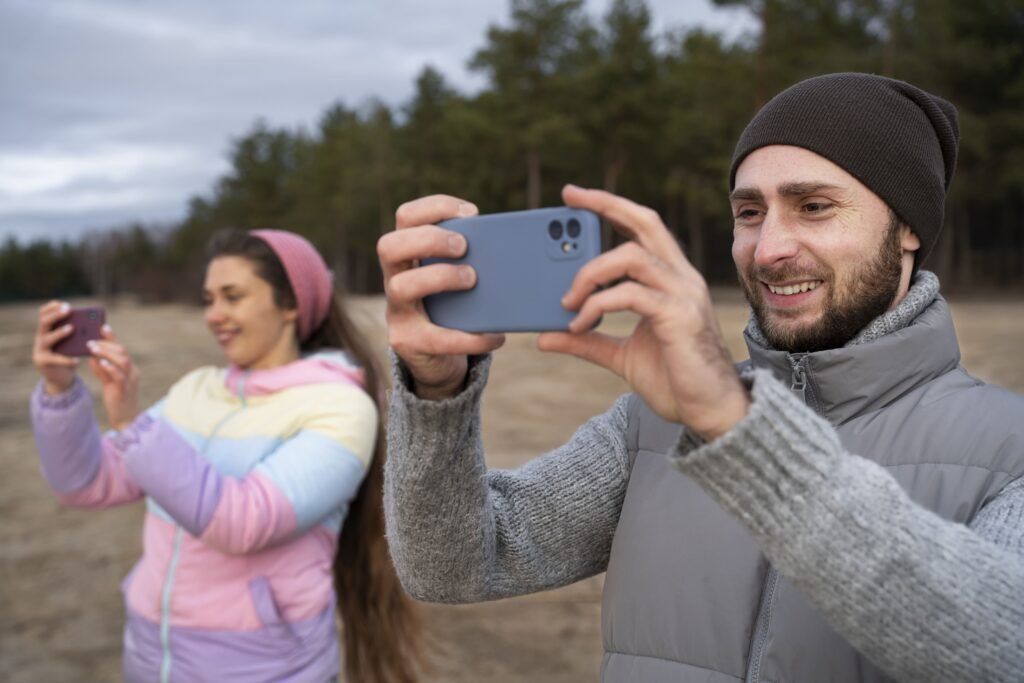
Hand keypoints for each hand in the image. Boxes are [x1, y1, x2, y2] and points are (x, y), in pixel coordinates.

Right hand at [33, 301, 78, 394]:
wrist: (60, 377)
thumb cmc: (69, 355)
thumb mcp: (73, 343)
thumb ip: (79, 333)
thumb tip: (99, 324)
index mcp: (47, 330)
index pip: (44, 313)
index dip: (53, 307)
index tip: (65, 303)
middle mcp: (40, 337)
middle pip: (44, 322)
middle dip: (56, 315)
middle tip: (69, 310)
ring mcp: (40, 349)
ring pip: (47, 338)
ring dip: (59, 332)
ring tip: (72, 328)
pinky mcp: (43, 362)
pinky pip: (55, 359)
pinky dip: (66, 359)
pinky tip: (77, 359)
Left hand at [86, 325, 140, 431]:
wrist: (126, 420)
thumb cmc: (117, 400)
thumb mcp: (109, 382)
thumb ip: (102, 369)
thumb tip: (92, 355)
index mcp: (130, 369)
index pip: (122, 349)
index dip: (113, 338)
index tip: (102, 327)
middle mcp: (132, 373)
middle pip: (123, 352)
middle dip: (107, 343)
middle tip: (91, 339)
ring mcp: (130, 381)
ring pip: (122, 361)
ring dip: (107, 352)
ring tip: (93, 347)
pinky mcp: (124, 390)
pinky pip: (119, 376)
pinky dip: (110, 367)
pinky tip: (100, 362)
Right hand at [377, 195, 505, 399]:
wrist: (439, 358)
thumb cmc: (454, 307)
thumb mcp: (458, 276)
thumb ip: (470, 258)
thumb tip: (505, 243)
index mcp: (408, 254)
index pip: (405, 217)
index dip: (434, 207)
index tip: (471, 213)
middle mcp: (393, 278)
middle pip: (389, 245)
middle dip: (429, 239)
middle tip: (463, 246)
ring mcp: (396, 312)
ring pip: (400, 286)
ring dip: (441, 277)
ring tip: (472, 280)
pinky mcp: (408, 342)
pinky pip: (437, 337)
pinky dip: (470, 336)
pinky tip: (495, 335)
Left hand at [537, 185, 749, 440]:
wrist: (708, 412)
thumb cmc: (673, 380)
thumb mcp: (619, 356)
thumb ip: (587, 341)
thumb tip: (544, 336)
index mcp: (670, 279)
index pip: (643, 227)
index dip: (611, 206)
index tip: (575, 196)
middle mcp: (681, 278)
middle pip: (645, 222)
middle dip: (605, 205)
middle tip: (567, 201)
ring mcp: (683, 294)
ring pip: (631, 256)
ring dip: (590, 273)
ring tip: (566, 301)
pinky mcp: (678, 316)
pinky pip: (629, 294)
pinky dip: (597, 305)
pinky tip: (579, 324)